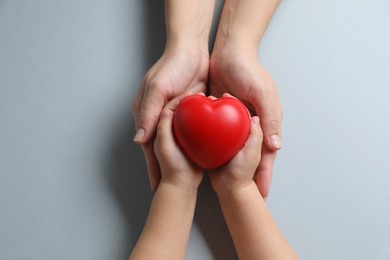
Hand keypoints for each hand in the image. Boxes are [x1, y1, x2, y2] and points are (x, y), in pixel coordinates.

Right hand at [132, 45, 207, 190]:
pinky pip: (191, 133)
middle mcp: (160, 118)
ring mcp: (175, 116)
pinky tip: (202, 157)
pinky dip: (194, 145)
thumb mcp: (157, 88)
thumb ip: (148, 113)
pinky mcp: (190, 112)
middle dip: (165, 168)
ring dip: (180, 159)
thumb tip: (140, 140)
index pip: (148, 146)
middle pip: (162, 148)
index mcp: (147, 114)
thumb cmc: (171, 66)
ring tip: (188, 179)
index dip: (152, 166)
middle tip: (171, 188)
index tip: (156, 185)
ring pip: (177, 143)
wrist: (192, 50)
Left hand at [209, 46, 281, 197]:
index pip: (266, 154)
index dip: (264, 173)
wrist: (229, 53)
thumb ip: (270, 118)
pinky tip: (209, 161)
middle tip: (245, 195)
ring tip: (226, 186)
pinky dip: (217, 149)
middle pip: (251, 156)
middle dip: (250, 176)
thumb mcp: (263, 93)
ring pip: (235, 150)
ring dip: (233, 167)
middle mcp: (251, 125)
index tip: (262, 193)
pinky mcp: (221, 116)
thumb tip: (275, 145)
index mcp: (264, 122)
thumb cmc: (249, 70)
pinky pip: (220, 137)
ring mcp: (235, 122)